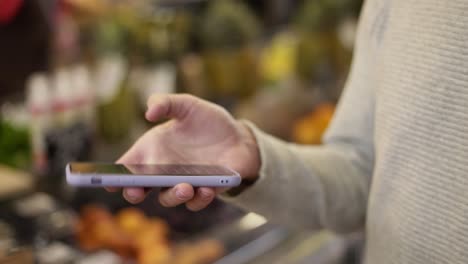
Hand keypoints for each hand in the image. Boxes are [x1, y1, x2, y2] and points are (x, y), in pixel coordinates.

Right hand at [107, 94, 259, 210]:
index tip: (106, 180)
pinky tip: (206, 189)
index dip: (112, 175)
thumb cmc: (207, 121)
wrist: (238, 136)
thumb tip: (149, 112)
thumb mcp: (187, 105)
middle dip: (134, 193)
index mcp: (153, 150)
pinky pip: (197, 201)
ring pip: (168, 198)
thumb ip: (166, 103)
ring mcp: (184, 182)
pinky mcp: (205, 190)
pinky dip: (200, 198)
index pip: (126, 166)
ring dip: (173, 196)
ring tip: (185, 187)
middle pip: (140, 189)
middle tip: (136, 191)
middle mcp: (164, 170)